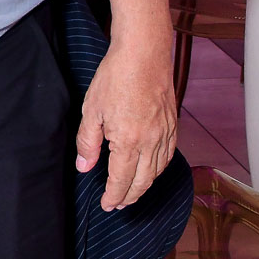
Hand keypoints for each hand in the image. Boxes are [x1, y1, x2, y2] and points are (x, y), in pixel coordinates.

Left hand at [74, 34, 176, 210]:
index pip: (121, 180)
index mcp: (129, 140)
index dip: (113, 196)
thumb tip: (85, 167)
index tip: (106, 205)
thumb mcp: (92, 110)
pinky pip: (168, 156)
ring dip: (144, 186)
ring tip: (132, 192)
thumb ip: (87, 142)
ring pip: (157, 171)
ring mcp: (165, 134)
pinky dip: (158, 170)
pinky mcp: (173, 125)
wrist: (144, 53)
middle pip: (142, 181)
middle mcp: (151, 142)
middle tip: (118, 205)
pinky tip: (150, 170)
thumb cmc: (115, 77)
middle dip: (129, 197)